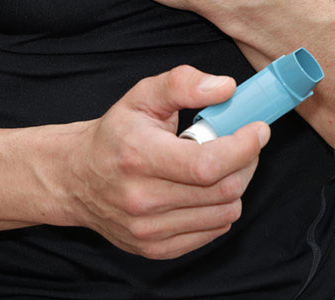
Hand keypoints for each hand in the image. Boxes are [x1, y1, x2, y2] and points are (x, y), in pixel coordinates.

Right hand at [64, 65, 269, 259]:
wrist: (76, 177)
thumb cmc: (115, 134)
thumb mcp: (142, 95)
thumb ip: (182, 84)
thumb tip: (225, 88)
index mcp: (139, 157)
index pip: (207, 164)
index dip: (243, 147)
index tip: (258, 130)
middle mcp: (142, 199)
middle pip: (223, 190)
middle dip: (246, 163)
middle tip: (244, 144)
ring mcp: (148, 230)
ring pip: (224, 213)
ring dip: (235, 186)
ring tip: (218, 166)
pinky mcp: (155, 249)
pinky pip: (213, 232)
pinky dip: (220, 209)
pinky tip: (203, 189)